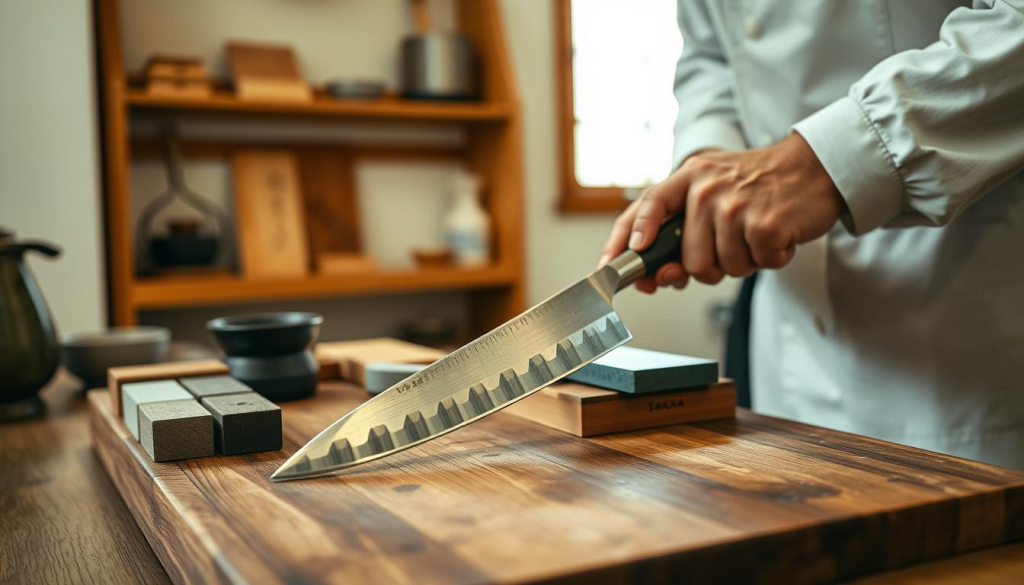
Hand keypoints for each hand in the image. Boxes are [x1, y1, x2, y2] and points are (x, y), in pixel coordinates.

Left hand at [599, 133, 845, 293]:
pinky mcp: (765, 224)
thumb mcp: (716, 186)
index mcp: (691, 176)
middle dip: (711, 267)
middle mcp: (708, 188)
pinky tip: (778, 236)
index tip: (615, 260)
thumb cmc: (761, 185)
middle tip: (732, 247)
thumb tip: (660, 276)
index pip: (648, 204)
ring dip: (744, 262)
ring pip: (722, 269)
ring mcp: (736, 206)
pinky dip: (772, 259)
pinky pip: (757, 265)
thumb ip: (684, 225)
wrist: (815, 168)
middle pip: (690, 260)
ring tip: (757, 234)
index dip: (628, 235)